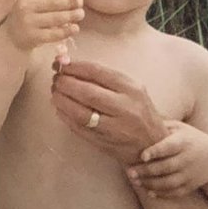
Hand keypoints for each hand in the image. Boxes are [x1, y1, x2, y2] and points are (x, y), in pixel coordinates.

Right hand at [2, 0, 82, 50]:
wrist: (12, 34)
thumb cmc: (30, 12)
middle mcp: (25, 6)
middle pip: (55, 2)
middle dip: (71, 2)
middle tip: (80, 4)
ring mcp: (28, 22)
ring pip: (56, 18)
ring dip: (72, 16)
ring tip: (80, 14)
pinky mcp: (32, 37)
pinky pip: (54, 34)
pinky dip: (67, 31)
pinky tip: (75, 28)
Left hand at [50, 59, 167, 163]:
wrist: (152, 144)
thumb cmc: (139, 111)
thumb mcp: (132, 89)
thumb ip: (105, 78)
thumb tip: (70, 65)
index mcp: (131, 89)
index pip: (97, 72)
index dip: (74, 66)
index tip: (60, 63)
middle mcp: (124, 108)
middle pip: (87, 93)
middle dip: (65, 84)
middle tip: (55, 80)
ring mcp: (114, 128)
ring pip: (81, 113)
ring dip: (62, 101)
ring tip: (55, 94)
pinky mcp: (104, 143)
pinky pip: (79, 129)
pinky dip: (65, 117)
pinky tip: (60, 109)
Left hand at [128, 120, 207, 197]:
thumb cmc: (190, 139)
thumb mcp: (180, 128)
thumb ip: (162, 125)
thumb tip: (138, 118)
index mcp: (183, 142)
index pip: (169, 147)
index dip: (155, 151)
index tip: (142, 156)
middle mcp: (187, 159)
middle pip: (165, 167)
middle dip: (146, 171)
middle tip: (130, 172)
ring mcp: (189, 174)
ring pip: (169, 182)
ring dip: (150, 184)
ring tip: (135, 181)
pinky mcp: (190, 186)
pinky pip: (174, 192)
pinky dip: (161, 194)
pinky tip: (148, 191)